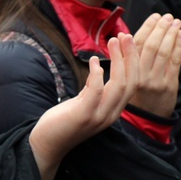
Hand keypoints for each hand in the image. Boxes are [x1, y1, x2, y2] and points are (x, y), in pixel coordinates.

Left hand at [29, 34, 137, 179]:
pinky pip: (96, 91)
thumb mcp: (84, 102)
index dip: (134, 62)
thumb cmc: (64, 121)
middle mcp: (111, 114)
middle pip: (131, 82)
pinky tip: (95, 60)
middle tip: (126, 36)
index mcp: (113, 110)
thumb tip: (100, 69)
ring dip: (118, 61)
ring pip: (119, 85)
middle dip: (130, 57)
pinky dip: (97, 74)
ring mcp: (99, 116)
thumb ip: (95, 89)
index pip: (133, 84)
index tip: (129, 43)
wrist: (47, 143)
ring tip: (113, 41)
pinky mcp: (84, 115)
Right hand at [129, 13, 180, 116]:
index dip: (147, 28)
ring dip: (171, 34)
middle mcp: (141, 74)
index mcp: (128, 70)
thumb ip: (126, 57)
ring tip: (176, 22)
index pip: (137, 44)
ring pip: (164, 52)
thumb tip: (123, 36)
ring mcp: (156, 80)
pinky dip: (179, 47)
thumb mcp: (125, 76)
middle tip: (167, 16)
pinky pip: (175, 62)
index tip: (155, 16)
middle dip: (160, 28)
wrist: (146, 118)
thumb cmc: (135, 92)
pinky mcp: (169, 85)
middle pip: (151, 46)